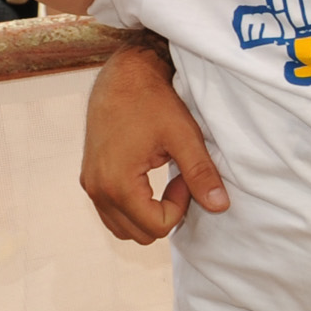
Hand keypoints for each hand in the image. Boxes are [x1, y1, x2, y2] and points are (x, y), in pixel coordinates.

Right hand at [79, 39, 230, 241]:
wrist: (122, 77)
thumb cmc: (152, 101)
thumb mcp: (184, 136)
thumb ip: (200, 174)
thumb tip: (220, 207)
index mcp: (117, 184)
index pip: (157, 226)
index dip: (180, 206)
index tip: (185, 177)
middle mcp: (97, 190)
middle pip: (139, 234)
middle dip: (165, 214)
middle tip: (179, 180)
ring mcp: (90, 186)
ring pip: (123, 228)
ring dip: (149, 214)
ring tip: (165, 180)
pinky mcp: (90, 179)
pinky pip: (111, 212)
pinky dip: (134, 207)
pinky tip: (150, 180)